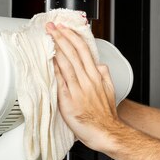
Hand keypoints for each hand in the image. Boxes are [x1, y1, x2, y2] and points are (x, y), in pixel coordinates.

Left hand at [46, 22, 119, 151]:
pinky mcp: (68, 100)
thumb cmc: (105, 115)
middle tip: (52, 27)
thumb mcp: (110, 90)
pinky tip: (48, 60)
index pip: (84, 50)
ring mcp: (78, 89)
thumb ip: (105, 75)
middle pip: (73, 53)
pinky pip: (60, 81)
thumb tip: (100, 64)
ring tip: (48, 37)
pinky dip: (54, 68)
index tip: (65, 28)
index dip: (73, 37)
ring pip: (67, 63)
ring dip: (57, 48)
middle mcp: (87, 80)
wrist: (105, 133)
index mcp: (97, 76)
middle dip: (62, 37)